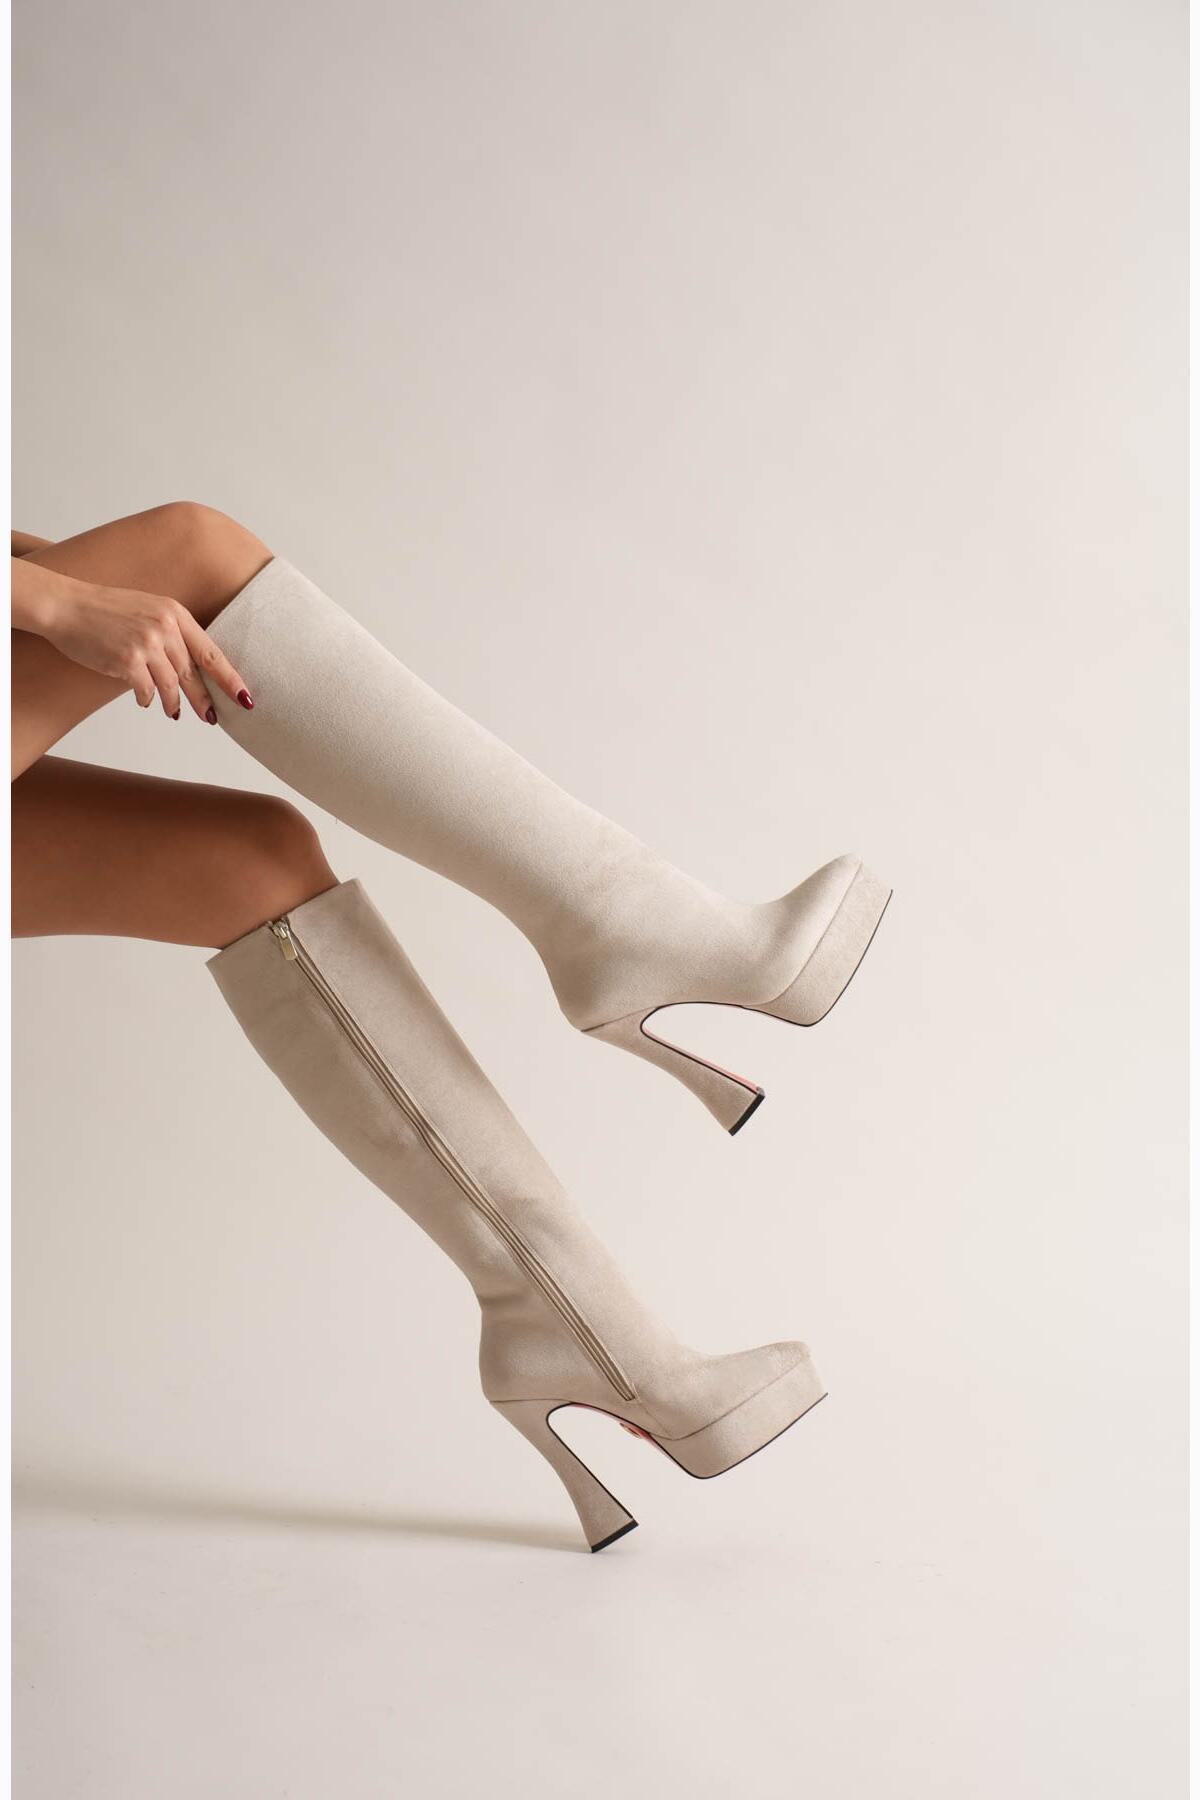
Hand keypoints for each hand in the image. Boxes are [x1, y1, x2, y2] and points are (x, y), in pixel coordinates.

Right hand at [12, 561, 251, 721]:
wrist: (65, 605)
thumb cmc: (104, 611)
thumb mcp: (147, 610)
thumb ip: (170, 632)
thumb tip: (189, 667)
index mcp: (174, 613)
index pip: (211, 652)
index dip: (229, 678)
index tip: (244, 697)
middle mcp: (165, 627)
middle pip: (193, 673)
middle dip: (204, 699)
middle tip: (211, 717)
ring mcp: (146, 643)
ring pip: (171, 685)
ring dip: (173, 704)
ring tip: (173, 713)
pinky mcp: (127, 660)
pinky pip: (147, 690)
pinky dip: (148, 700)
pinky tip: (146, 701)